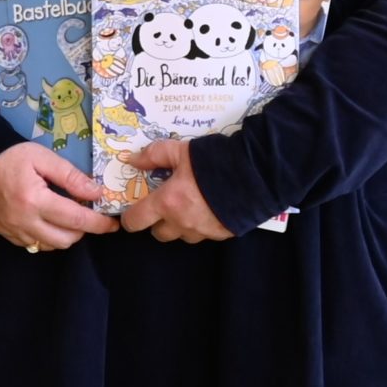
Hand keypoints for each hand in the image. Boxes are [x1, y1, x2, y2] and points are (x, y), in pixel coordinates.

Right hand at [0, 142, 113, 251]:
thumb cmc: (10, 156)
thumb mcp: (42, 157)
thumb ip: (71, 176)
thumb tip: (97, 193)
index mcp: (35, 200)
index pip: (76, 219)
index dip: (99, 223)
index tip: (113, 224)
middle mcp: (24, 221)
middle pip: (66, 239)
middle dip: (83, 230)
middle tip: (87, 215)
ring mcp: (13, 230)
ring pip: (51, 246)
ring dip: (65, 235)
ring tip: (68, 218)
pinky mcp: (5, 234)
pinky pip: (34, 245)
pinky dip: (47, 237)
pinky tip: (48, 221)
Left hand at [118, 140, 233, 242]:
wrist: (256, 176)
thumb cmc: (214, 162)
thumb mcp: (181, 151)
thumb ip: (154, 155)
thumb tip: (133, 160)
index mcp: (167, 203)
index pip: (136, 221)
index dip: (130, 218)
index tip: (132, 211)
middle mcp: (182, 222)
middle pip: (158, 234)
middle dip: (157, 222)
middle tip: (163, 205)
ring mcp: (203, 232)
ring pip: (182, 235)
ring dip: (179, 225)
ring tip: (188, 205)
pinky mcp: (222, 234)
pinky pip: (204, 235)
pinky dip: (201, 225)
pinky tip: (209, 208)